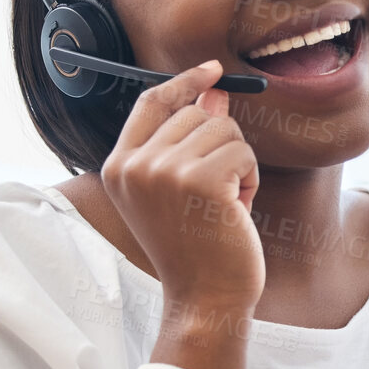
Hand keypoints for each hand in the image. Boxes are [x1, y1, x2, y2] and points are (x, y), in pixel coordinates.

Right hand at [100, 60, 263, 313]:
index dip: (184, 82)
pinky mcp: (198, 180)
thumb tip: (214, 90)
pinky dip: (250, 179)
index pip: (151, 102)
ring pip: (224, 129)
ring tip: (225, 204)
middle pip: (196, 113)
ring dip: (237, 164)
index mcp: (118, 167)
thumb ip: (191, 139)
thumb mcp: (184, 188)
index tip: (213, 71)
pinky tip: (236, 210)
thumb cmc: (198, 247)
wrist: (205, 297)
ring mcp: (163, 171)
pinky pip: (242, 152)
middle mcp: (134, 165)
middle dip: (221, 146)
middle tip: (218, 194)